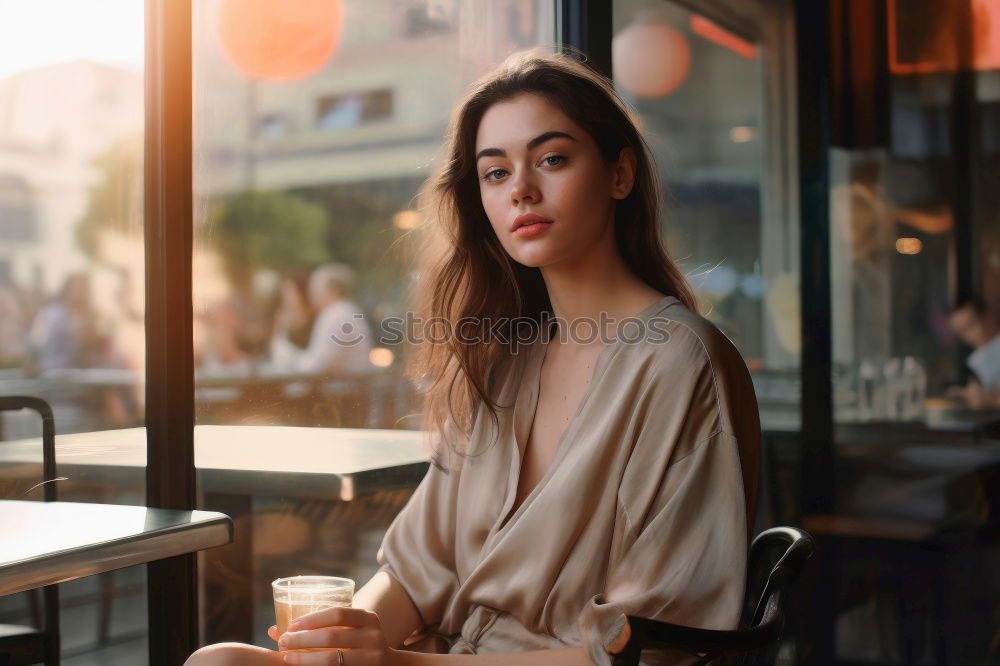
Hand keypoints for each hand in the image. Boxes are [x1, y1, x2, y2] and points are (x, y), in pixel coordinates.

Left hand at [275, 606, 398, 665]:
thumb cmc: (359, 645)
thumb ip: (319, 628)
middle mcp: (373, 636)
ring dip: (305, 659)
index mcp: (368, 618)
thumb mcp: (349, 630)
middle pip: (332, 636)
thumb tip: (272, 630)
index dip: (312, 619)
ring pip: (332, 659)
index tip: (291, 626)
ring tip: (286, 658)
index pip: (337, 614)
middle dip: (303, 640)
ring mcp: (372, 658)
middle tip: (283, 643)